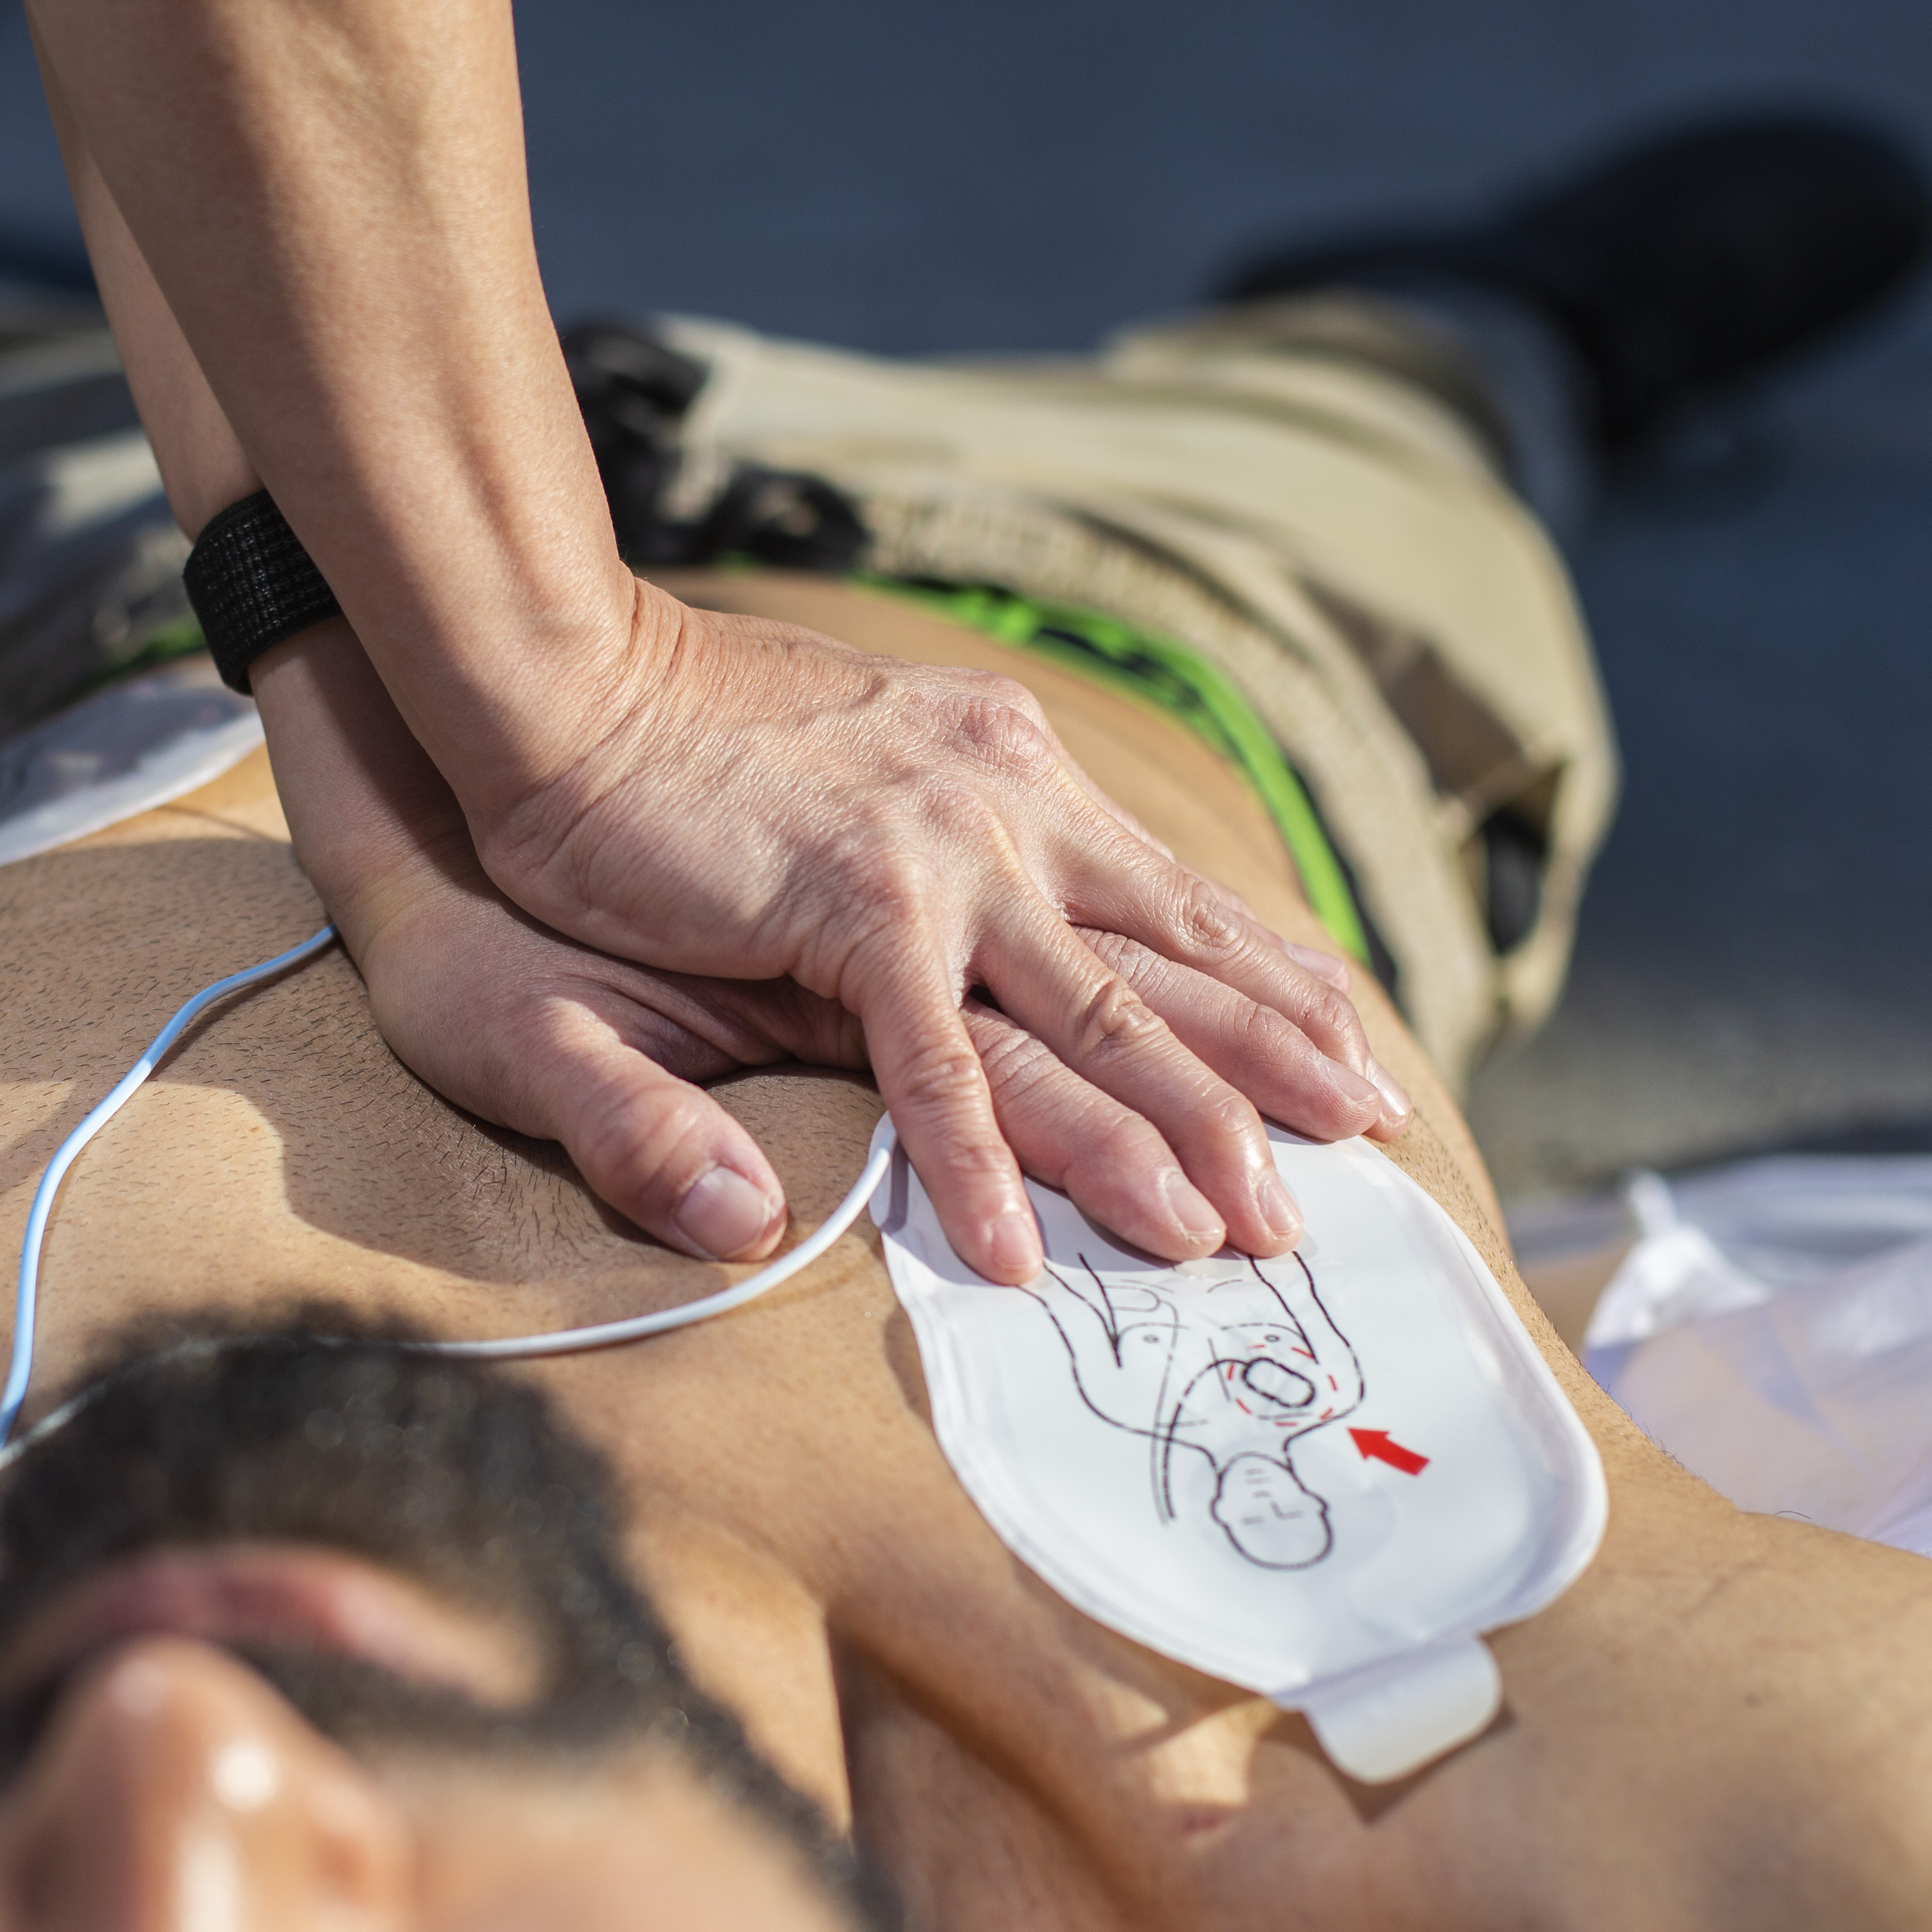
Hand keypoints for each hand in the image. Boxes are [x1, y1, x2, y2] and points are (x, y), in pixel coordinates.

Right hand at [453, 581, 1404, 1283]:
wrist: (554, 681)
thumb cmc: (675, 756)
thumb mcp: (844, 804)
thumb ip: (936, 864)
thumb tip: (1017, 920)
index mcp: (1006, 778)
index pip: (1167, 895)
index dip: (1268, 972)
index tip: (1353, 1042)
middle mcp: (1002, 810)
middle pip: (1171, 958)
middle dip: (1279, 1057)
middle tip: (1377, 1139)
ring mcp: (937, 858)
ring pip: (1093, 1019)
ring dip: (1175, 1133)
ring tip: (1245, 1232)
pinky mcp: (847, 909)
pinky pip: (934, 1066)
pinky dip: (980, 1163)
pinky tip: (1023, 1251)